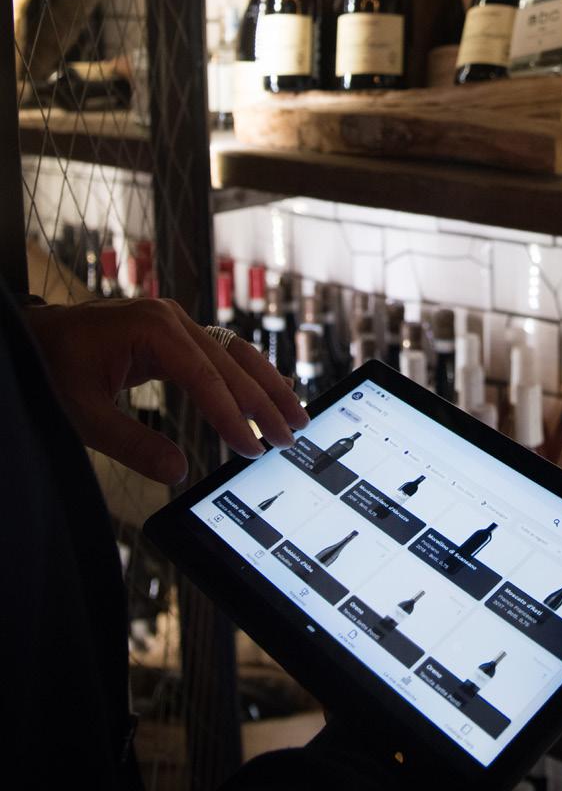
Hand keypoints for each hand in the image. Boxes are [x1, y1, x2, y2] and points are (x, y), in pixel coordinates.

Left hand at [24, 298, 309, 484]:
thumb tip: (178, 472)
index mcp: (153, 329)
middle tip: (290, 437)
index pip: (206, 378)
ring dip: (269, 385)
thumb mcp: (83, 413)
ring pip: (238, 353)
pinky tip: (270, 397)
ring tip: (297, 416)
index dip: (232, 417)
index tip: (252, 449)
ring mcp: (179, 322)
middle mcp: (174, 318)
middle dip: (265, 402)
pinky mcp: (180, 333)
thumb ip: (132, 444)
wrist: (34, 335)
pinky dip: (249, 377)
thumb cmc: (52, 368)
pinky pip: (224, 353)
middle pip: (233, 363)